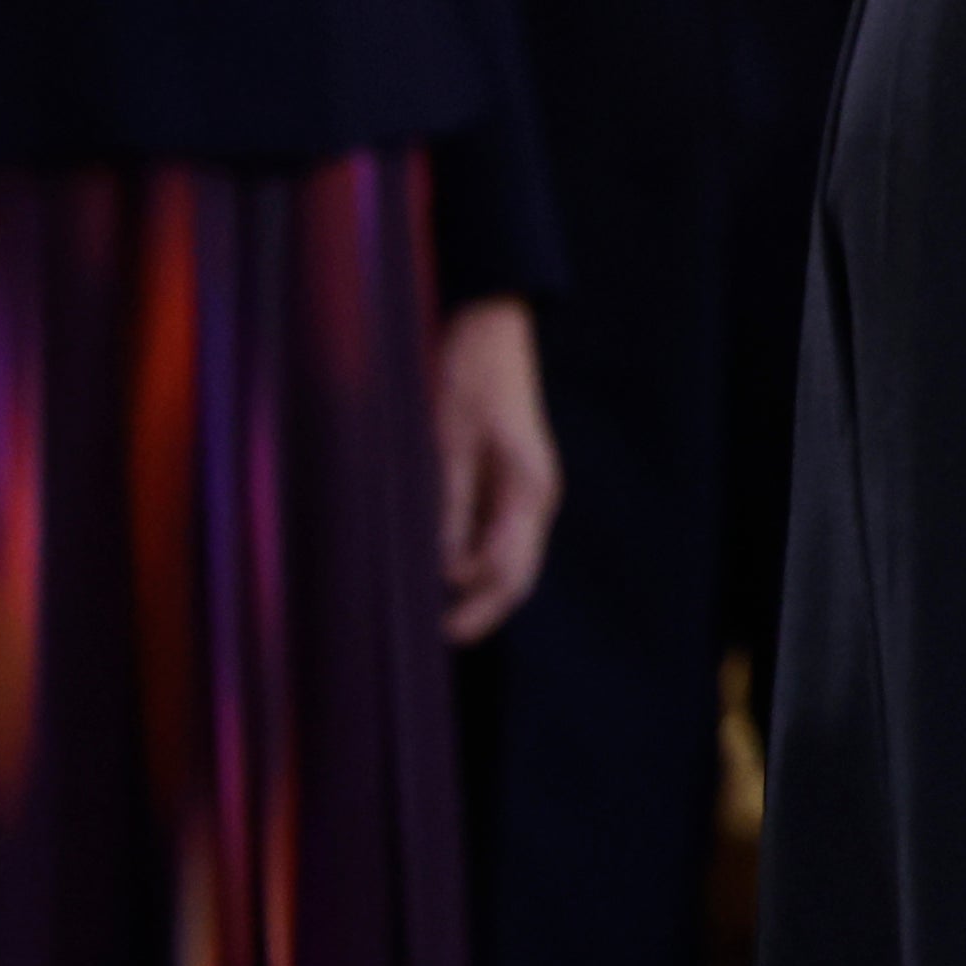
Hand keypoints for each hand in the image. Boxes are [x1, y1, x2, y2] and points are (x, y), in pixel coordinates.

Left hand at [433, 296, 561, 643]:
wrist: (490, 330)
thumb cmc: (469, 376)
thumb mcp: (448, 439)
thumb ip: (449, 503)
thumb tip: (442, 567)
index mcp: (528, 488)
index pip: (509, 569)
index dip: (476, 606)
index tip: (439, 629)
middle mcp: (535, 497)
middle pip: (517, 574)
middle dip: (482, 609)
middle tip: (440, 635)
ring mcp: (525, 492)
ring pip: (508, 560)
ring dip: (476, 586)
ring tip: (430, 606)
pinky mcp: (508, 484)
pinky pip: (496, 537)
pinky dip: (472, 559)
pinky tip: (439, 568)